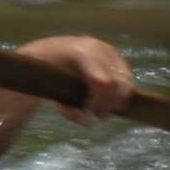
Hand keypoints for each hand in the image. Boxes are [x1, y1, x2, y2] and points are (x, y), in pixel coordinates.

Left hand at [18, 35, 132, 123]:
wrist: (45, 53)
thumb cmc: (42, 74)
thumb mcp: (48, 92)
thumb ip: (67, 110)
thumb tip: (88, 122)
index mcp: (81, 53)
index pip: (103, 82)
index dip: (99, 103)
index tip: (89, 115)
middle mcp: (99, 48)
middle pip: (120, 83)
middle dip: (110, 104)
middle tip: (97, 116)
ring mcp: (109, 50)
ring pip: (127, 82)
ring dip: (116, 100)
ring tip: (99, 109)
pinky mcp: (114, 56)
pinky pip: (126, 78)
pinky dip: (118, 93)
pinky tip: (102, 99)